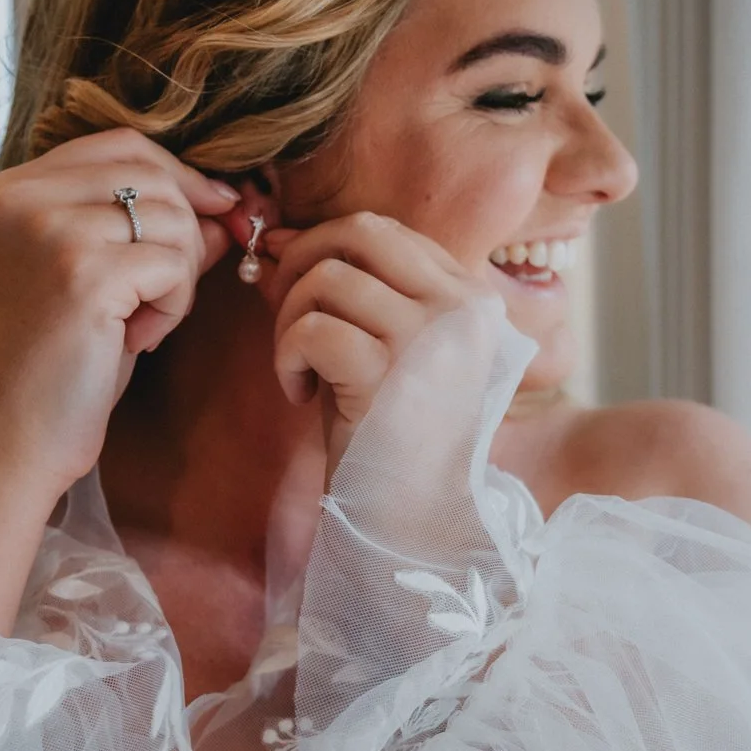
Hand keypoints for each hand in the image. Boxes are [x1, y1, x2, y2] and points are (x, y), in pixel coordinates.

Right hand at [0, 129, 237, 501]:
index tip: (215, 214)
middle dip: (186, 233)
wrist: (9, 437)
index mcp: (15, 188)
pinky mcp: (82, 273)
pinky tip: (134, 340)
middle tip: (163, 295)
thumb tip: (226, 203)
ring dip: (178, 279)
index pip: (124, 145)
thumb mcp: (105, 279)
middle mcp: (24, 197)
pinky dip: (173, 308)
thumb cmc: (57, 364)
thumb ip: (155, 230)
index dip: (181, 177)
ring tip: (137, 323)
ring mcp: (51, 231)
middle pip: (155, 174)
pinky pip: (174, 265)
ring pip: (173, 219)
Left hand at [263, 211, 501, 473]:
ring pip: (328, 278)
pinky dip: (287, 357)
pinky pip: (312, 328)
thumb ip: (353, 289)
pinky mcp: (388, 375)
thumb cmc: (393, 435)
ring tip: (299, 367)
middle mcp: (461, 308)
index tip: (290, 276)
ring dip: (290, 319)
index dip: (326, 243)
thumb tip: (278, 236)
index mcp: (472, 298)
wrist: (411, 518)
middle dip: (303, 259)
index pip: (385, 231)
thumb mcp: (387, 348)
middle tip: (281, 306)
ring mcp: (429, 339)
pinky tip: (300, 393)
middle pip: (360, 233)